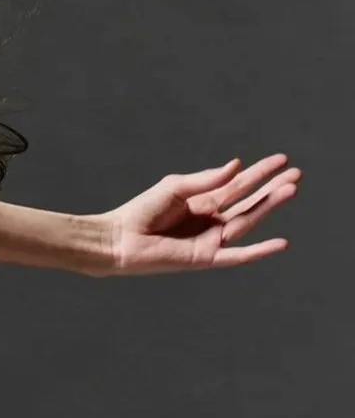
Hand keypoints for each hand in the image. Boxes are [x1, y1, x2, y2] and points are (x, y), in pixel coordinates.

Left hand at [101, 155, 299, 273]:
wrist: (120, 238)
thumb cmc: (141, 211)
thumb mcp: (175, 188)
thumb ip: (206, 180)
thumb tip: (236, 165)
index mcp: (204, 202)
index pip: (238, 185)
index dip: (260, 173)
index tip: (282, 160)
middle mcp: (212, 221)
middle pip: (249, 202)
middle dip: (272, 188)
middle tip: (297, 174)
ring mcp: (212, 239)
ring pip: (248, 221)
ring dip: (270, 207)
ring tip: (291, 190)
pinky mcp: (207, 258)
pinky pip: (239, 255)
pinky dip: (260, 251)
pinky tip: (282, 243)